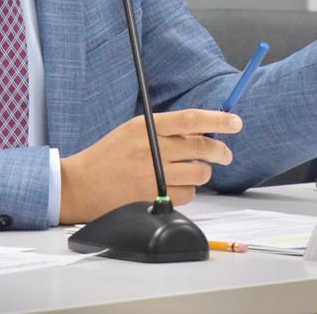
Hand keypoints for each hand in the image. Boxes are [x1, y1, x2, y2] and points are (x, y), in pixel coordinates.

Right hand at [59, 109, 240, 224]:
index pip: (191, 119)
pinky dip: (188, 191)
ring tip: (192, 172)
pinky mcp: (154, 196)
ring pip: (199, 173)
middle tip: (225, 154)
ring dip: (202, 173)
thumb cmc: (107, 156)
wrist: (80, 185)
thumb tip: (201, 132)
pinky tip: (176, 186)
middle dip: (220, 151)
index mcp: (146, 126)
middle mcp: (151, 148)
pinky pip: (188, 194)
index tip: (235, 122)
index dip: (217, 120)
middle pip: (201, 147)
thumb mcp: (132, 131)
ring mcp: (153, 174)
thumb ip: (164, 129)